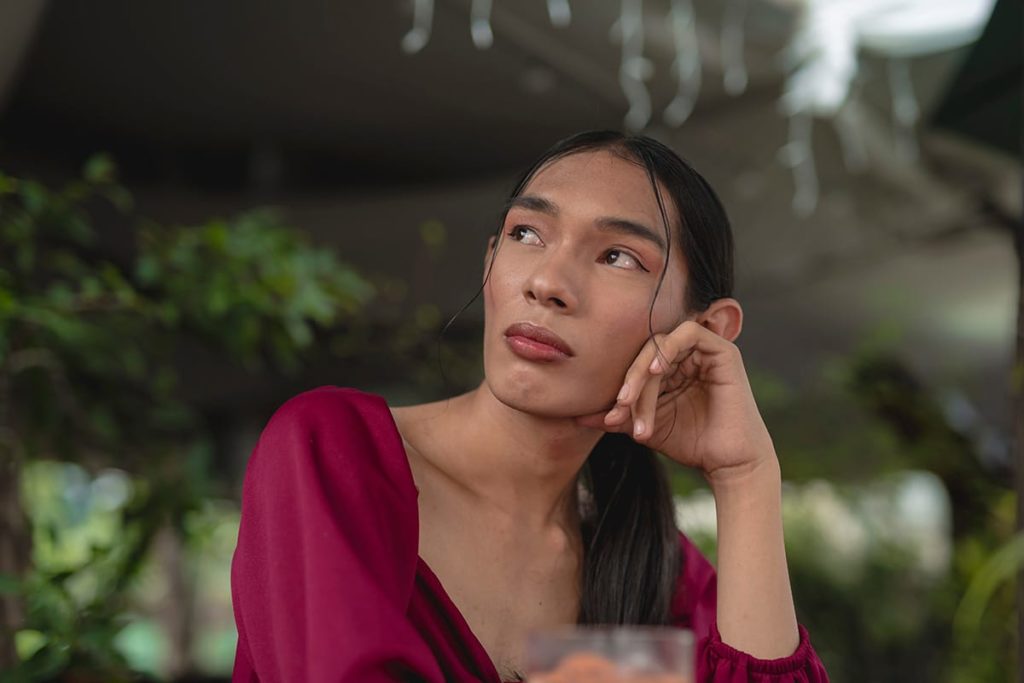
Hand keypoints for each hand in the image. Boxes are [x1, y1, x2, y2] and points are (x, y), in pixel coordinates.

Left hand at [576, 320, 775, 480]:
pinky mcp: (723, 350)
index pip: (636, 364)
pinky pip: (689, 333)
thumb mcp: (644, 426)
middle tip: (619, 407)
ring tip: (632, 400)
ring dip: (642, 372)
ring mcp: (705, 352)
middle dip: (628, 381)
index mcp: (671, 370)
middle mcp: (687, 357)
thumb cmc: (690, 444)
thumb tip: (577, 416)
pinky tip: (656, 371)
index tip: (609, 417)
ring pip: (660, 345)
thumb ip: (617, 417)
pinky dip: (667, 349)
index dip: (620, 386)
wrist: (727, 464)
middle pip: (645, 353)